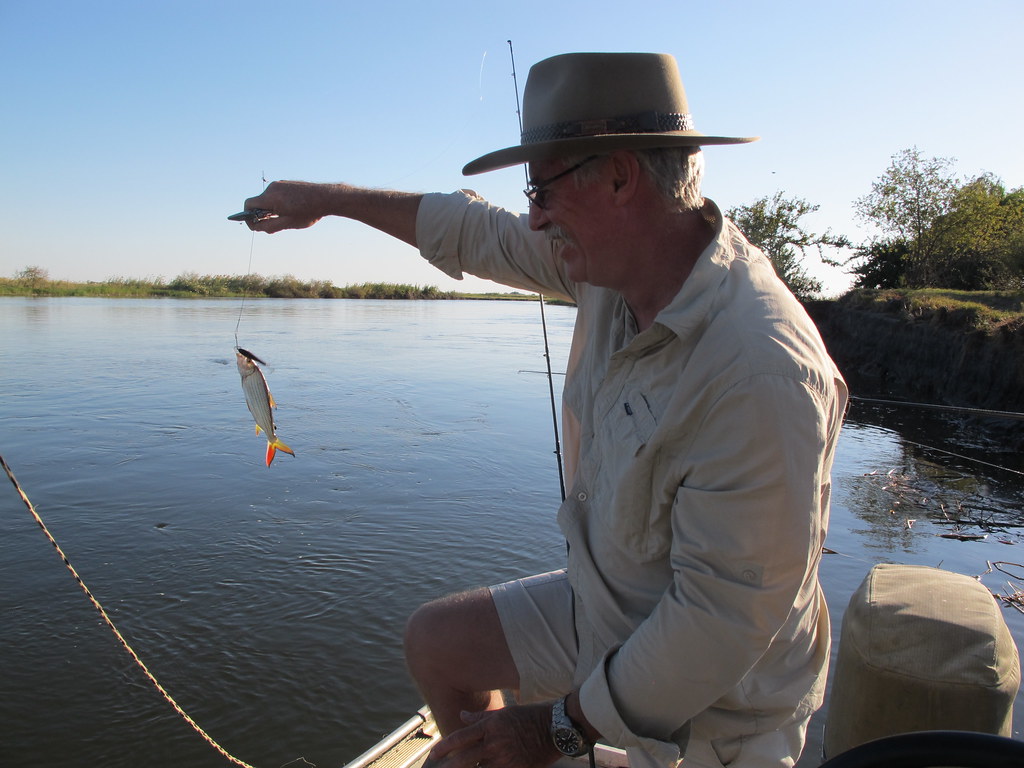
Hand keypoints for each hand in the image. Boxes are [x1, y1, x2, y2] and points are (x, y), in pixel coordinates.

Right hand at [242, 180, 330, 232]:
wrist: (327, 197)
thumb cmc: (309, 211)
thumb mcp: (288, 223)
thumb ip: (270, 226)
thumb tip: (257, 228)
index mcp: (271, 197)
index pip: (249, 205)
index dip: (248, 217)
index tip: (254, 226)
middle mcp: (273, 187)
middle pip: (258, 202)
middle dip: (261, 215)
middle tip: (271, 226)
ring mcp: (280, 184)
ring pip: (267, 199)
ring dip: (270, 209)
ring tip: (284, 218)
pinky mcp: (286, 184)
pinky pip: (276, 194)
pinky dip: (277, 203)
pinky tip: (290, 210)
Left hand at [428, 704, 559, 767]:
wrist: (557, 728)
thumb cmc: (531, 716)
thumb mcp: (505, 712)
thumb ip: (481, 716)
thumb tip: (462, 716)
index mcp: (491, 726)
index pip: (461, 737)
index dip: (445, 746)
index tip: (434, 753)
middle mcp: (494, 743)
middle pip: (465, 758)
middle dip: (449, 766)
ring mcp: (505, 759)